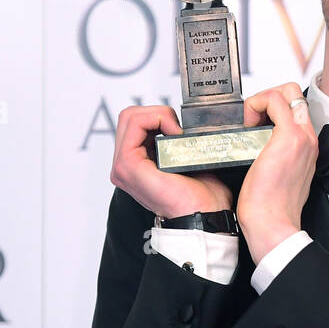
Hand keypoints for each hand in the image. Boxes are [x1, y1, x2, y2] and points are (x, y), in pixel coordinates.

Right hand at [110, 105, 232, 218]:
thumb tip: (186, 125)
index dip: (159, 118)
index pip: (135, 123)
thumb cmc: (201, 195)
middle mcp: (124, 165)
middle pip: (130, 116)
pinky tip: (174, 134)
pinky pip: (134, 122)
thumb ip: (177, 142)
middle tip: (178, 129)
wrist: (205, 214)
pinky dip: (157, 118)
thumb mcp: (186, 161)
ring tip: (176, 132)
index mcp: (136, 164)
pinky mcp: (128, 164)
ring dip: (159, 115)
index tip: (181, 131)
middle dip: (157, 113)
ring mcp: (122, 166)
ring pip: (130, 116)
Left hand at [236, 82, 318, 262]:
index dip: (274, 108)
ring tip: (249, 122)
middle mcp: (308, 138)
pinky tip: (246, 124)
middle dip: (269, 96)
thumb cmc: (271, 207)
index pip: (296, 109)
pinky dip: (255, 104)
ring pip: (286, 92)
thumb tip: (257, 149)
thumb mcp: (279, 177)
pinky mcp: (288, 136)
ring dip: (262, 100)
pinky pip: (273, 100)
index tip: (256, 124)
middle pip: (294, 93)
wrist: (273, 223)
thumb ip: (275, 159)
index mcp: (307, 147)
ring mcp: (300, 136)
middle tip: (252, 117)